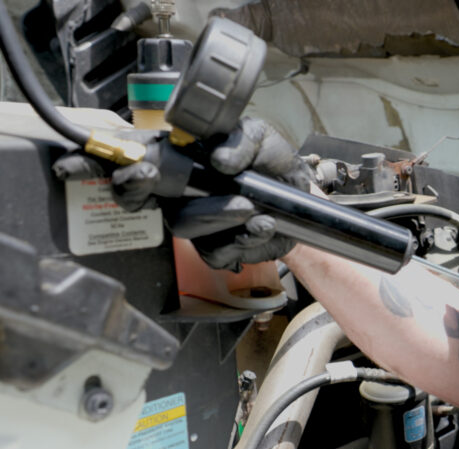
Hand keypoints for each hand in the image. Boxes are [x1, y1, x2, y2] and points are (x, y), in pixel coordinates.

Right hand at [52, 117, 315, 271]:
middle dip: (138, 189)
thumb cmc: (270, 161)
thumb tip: (219, 160)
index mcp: (176, 160)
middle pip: (135, 199)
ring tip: (247, 205)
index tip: (117, 166)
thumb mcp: (257, 135)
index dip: (105, 164)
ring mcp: (194, 223)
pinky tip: (262, 224)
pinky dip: (242, 237)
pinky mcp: (218, 248)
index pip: (128, 160)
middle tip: (158, 178)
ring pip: (182, 225)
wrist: (300, 191)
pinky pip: (216, 251)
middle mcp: (176, 193)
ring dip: (215, 214)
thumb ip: (237, 140)